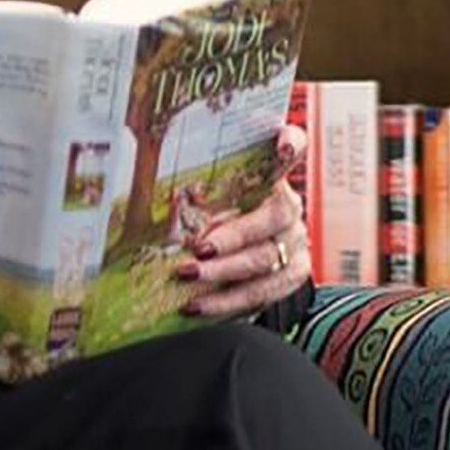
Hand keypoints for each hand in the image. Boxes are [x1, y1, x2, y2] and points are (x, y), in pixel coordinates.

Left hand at [179, 124, 311, 320]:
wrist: (247, 258)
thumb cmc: (217, 220)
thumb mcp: (206, 201)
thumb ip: (193, 192)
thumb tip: (154, 183)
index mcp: (272, 179)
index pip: (293, 149)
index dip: (291, 144)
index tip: (280, 145)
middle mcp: (289, 209)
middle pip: (272, 219)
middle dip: (232, 237)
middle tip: (197, 251)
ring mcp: (295, 244)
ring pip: (265, 261)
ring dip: (222, 274)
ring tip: (187, 279)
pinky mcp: (290, 277)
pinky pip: (261, 293)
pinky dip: (226, 302)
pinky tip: (197, 305)